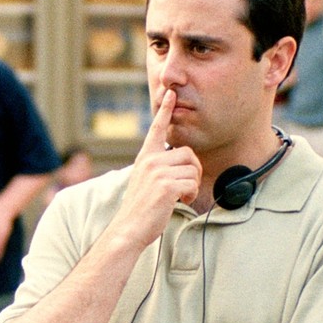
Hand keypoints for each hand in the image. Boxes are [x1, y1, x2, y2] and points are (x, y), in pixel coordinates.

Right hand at [110, 91, 200, 249]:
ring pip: (193, 169)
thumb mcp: (146, 181)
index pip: (157, 129)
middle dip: (194, 171)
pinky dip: (190, 195)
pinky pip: (192, 183)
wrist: (128, 228)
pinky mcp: (166, 185)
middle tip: (185, 186)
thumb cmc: (140, 209)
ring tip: (180, 196)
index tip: (171, 94)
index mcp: (145, 157)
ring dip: (193, 185)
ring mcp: (157, 172)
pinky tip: (180, 201)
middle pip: (189, 154)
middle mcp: (150, 161)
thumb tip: (183, 164)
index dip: (165, 110)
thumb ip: (159, 168)